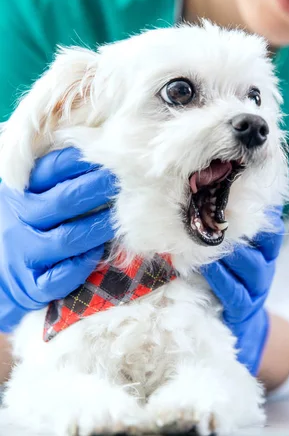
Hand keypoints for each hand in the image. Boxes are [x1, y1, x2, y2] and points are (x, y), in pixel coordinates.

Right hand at [0, 147, 117, 332]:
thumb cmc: (23, 226)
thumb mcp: (28, 197)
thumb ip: (53, 178)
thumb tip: (95, 149)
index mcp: (18, 194)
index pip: (49, 170)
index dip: (79, 161)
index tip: (106, 152)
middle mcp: (18, 222)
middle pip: (63, 201)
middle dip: (97, 189)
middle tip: (123, 181)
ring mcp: (24, 255)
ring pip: (66, 239)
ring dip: (99, 227)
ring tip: (121, 218)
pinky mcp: (32, 286)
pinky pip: (60, 277)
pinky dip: (82, 266)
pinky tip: (99, 253)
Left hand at [201, 208, 283, 375]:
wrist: (241, 331)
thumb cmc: (230, 283)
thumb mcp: (233, 257)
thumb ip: (227, 234)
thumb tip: (209, 198)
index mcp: (265, 252)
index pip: (272, 226)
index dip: (262, 209)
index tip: (240, 189)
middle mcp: (265, 268)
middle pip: (264, 242)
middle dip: (243, 225)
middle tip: (219, 208)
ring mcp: (256, 290)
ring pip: (251, 265)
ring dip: (230, 250)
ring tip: (209, 237)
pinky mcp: (242, 310)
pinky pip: (234, 291)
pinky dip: (219, 277)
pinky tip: (206, 265)